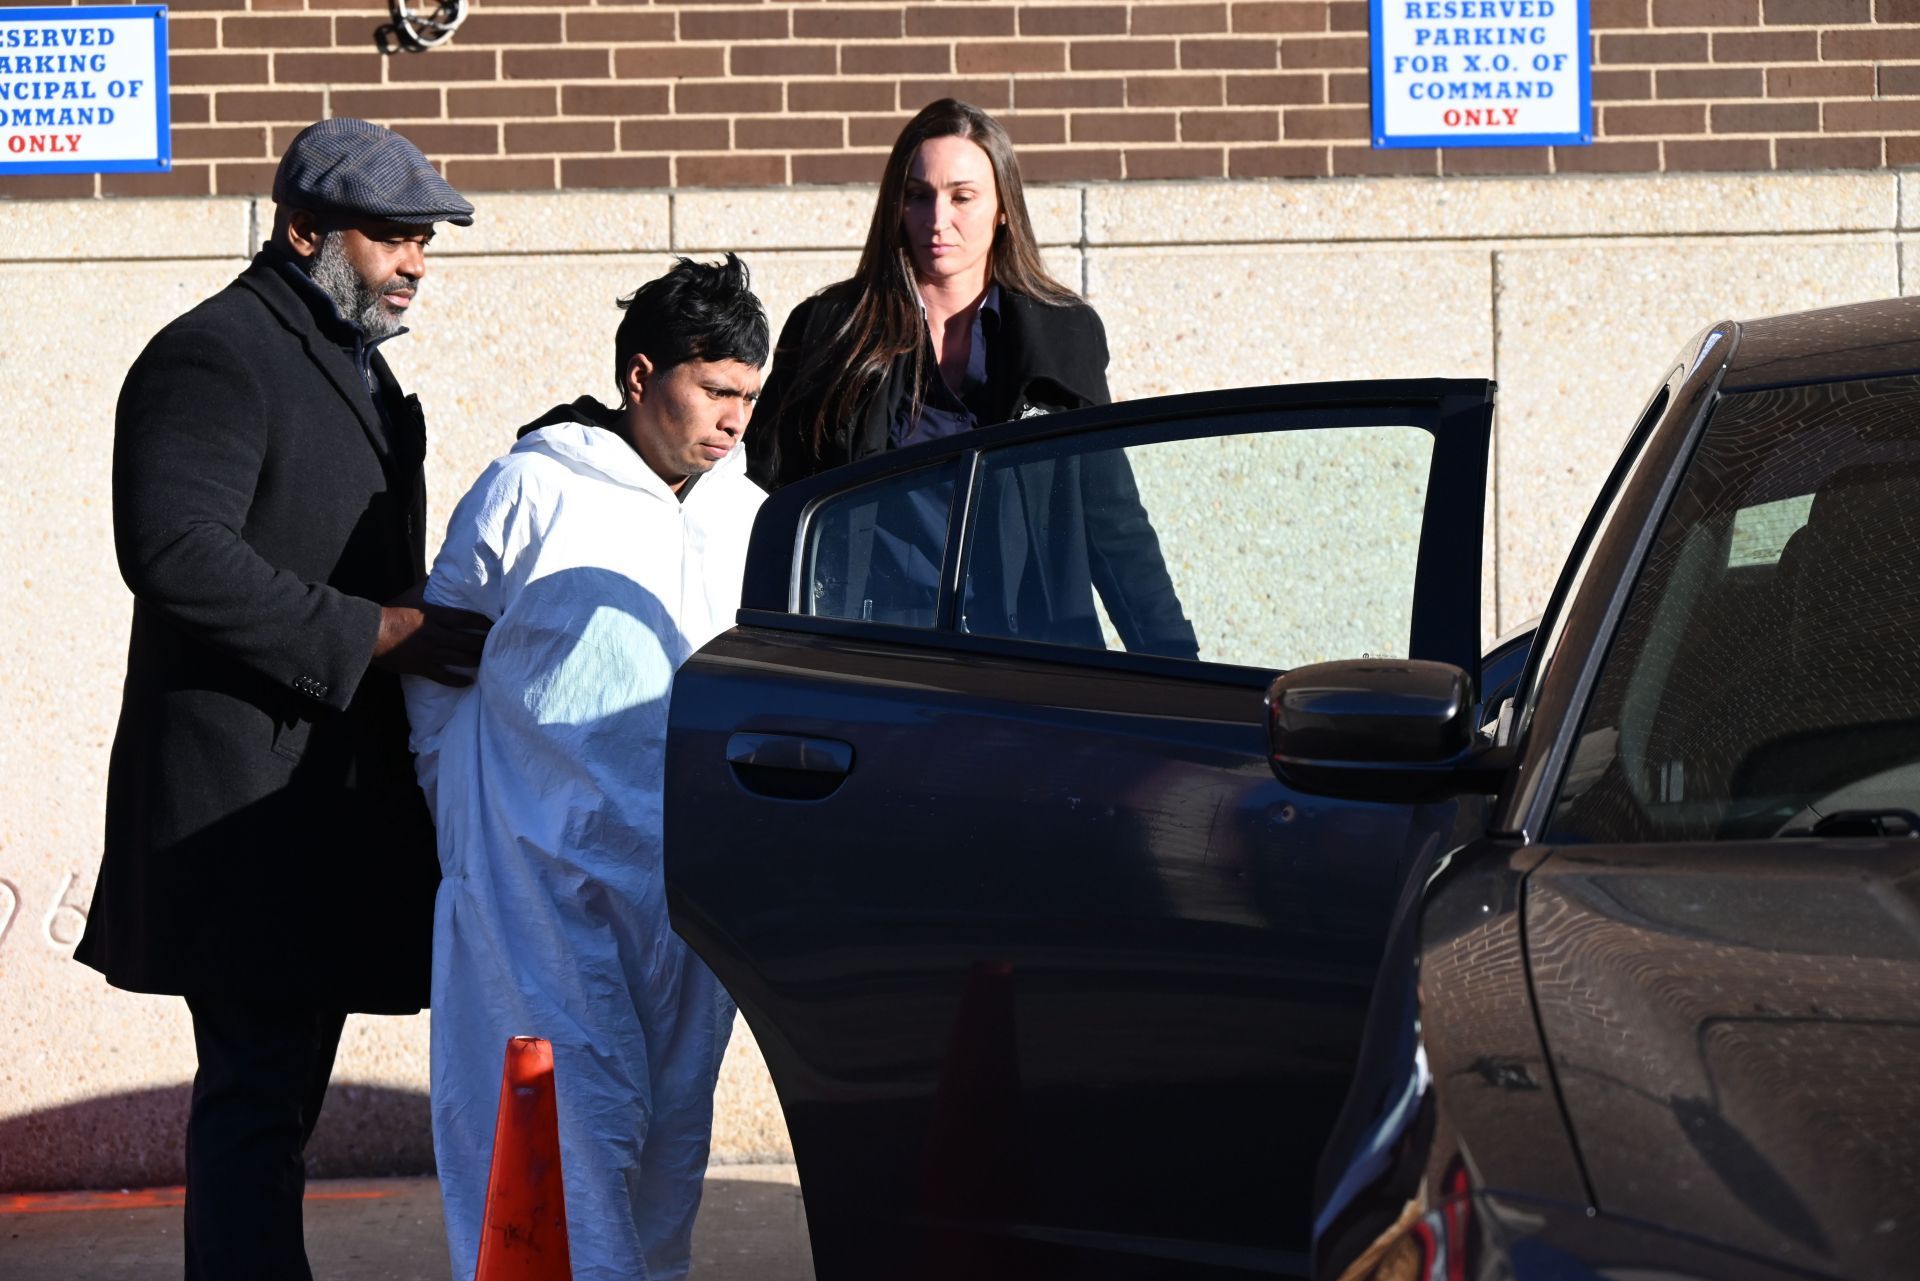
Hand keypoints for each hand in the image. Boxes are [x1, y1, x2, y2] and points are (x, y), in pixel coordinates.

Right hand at [372, 594, 492, 686]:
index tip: (495, 624)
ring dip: (476, 660)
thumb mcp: (410, 596)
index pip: (466, 618)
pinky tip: (469, 681)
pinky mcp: (421, 667)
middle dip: (484, 644)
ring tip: (488, 661)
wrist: (368, 633)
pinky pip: (444, 677)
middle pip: (468, 641)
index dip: (483, 622)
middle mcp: (435, 634)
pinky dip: (458, 681)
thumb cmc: (389, 612)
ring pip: (460, 659)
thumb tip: (436, 574)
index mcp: (434, 615)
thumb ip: (425, 586)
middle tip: (498, 645)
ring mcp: (429, 652)